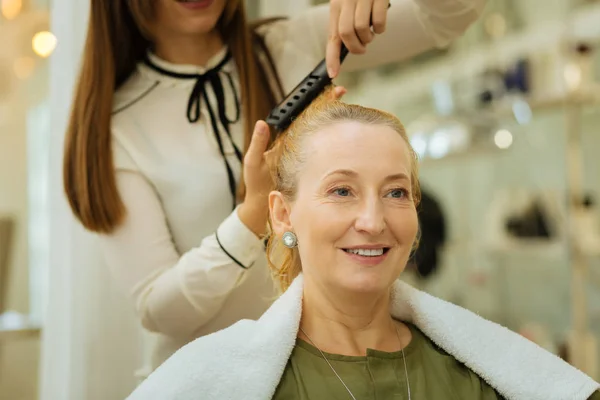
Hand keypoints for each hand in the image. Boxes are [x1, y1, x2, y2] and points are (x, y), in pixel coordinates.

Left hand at [239, 87, 346, 235]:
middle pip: (313, 118)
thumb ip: (258, 143)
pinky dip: (333, 143)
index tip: (322, 89)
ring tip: (346, 109)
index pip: (299, 114)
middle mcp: (295, 142)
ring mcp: (304, 153)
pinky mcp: (309, 165)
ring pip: (320, 133)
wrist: (262, 202)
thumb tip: (262, 123)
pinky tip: (344, 137)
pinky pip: (322, 151)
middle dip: (327, 103)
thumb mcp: (254, 161)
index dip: (311, 101)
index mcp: (283, 138)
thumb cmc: (256, 182)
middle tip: (342, 90)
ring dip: (332, 121)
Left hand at [327, 0, 389, 77]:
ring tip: (371, 33)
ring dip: (368, 38)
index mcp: (337, 6)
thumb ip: (345, 24)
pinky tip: (380, 24)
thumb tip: (344, 49)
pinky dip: (380, 29)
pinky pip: (378, 22)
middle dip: (355, 47)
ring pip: (361, 29)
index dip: (332, 57)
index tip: (333, 73)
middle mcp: (346, 0)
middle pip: (345, 34)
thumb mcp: (349, 5)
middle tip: (362, 48)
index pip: (332, 36)